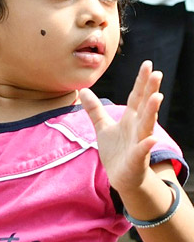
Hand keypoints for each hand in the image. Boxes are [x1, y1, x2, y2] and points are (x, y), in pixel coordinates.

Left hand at [79, 60, 162, 195]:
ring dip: (152, 111)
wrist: (122, 177)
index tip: (147, 64)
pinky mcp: (137, 159)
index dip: (141, 81)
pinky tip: (152, 138)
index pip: (136, 96)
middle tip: (157, 73)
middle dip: (151, 90)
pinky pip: (142, 150)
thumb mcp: (103, 127)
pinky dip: (147, 145)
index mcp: (130, 118)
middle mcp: (138, 127)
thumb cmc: (116, 151)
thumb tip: (83, 90)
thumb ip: (95, 110)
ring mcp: (139, 142)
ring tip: (157, 96)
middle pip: (145, 106)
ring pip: (147, 125)